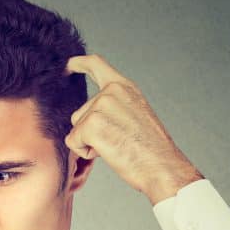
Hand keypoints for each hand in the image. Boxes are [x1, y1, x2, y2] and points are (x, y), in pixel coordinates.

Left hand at [64, 54, 203, 204]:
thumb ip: (114, 106)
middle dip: (90, 132)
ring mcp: (100, 106)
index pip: (96, 65)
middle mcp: (111, 92)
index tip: (68, 65)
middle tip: (119, 141)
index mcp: (124, 87)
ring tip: (116, 146)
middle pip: (80, 113)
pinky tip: (108, 153)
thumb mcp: (135, 114)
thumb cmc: (151, 149)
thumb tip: (92, 115)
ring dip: (89, 142)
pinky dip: (85, 153)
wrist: (161, 165)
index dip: (79, 63)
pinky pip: (73, 142)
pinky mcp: (91, 125)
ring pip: (76, 128)